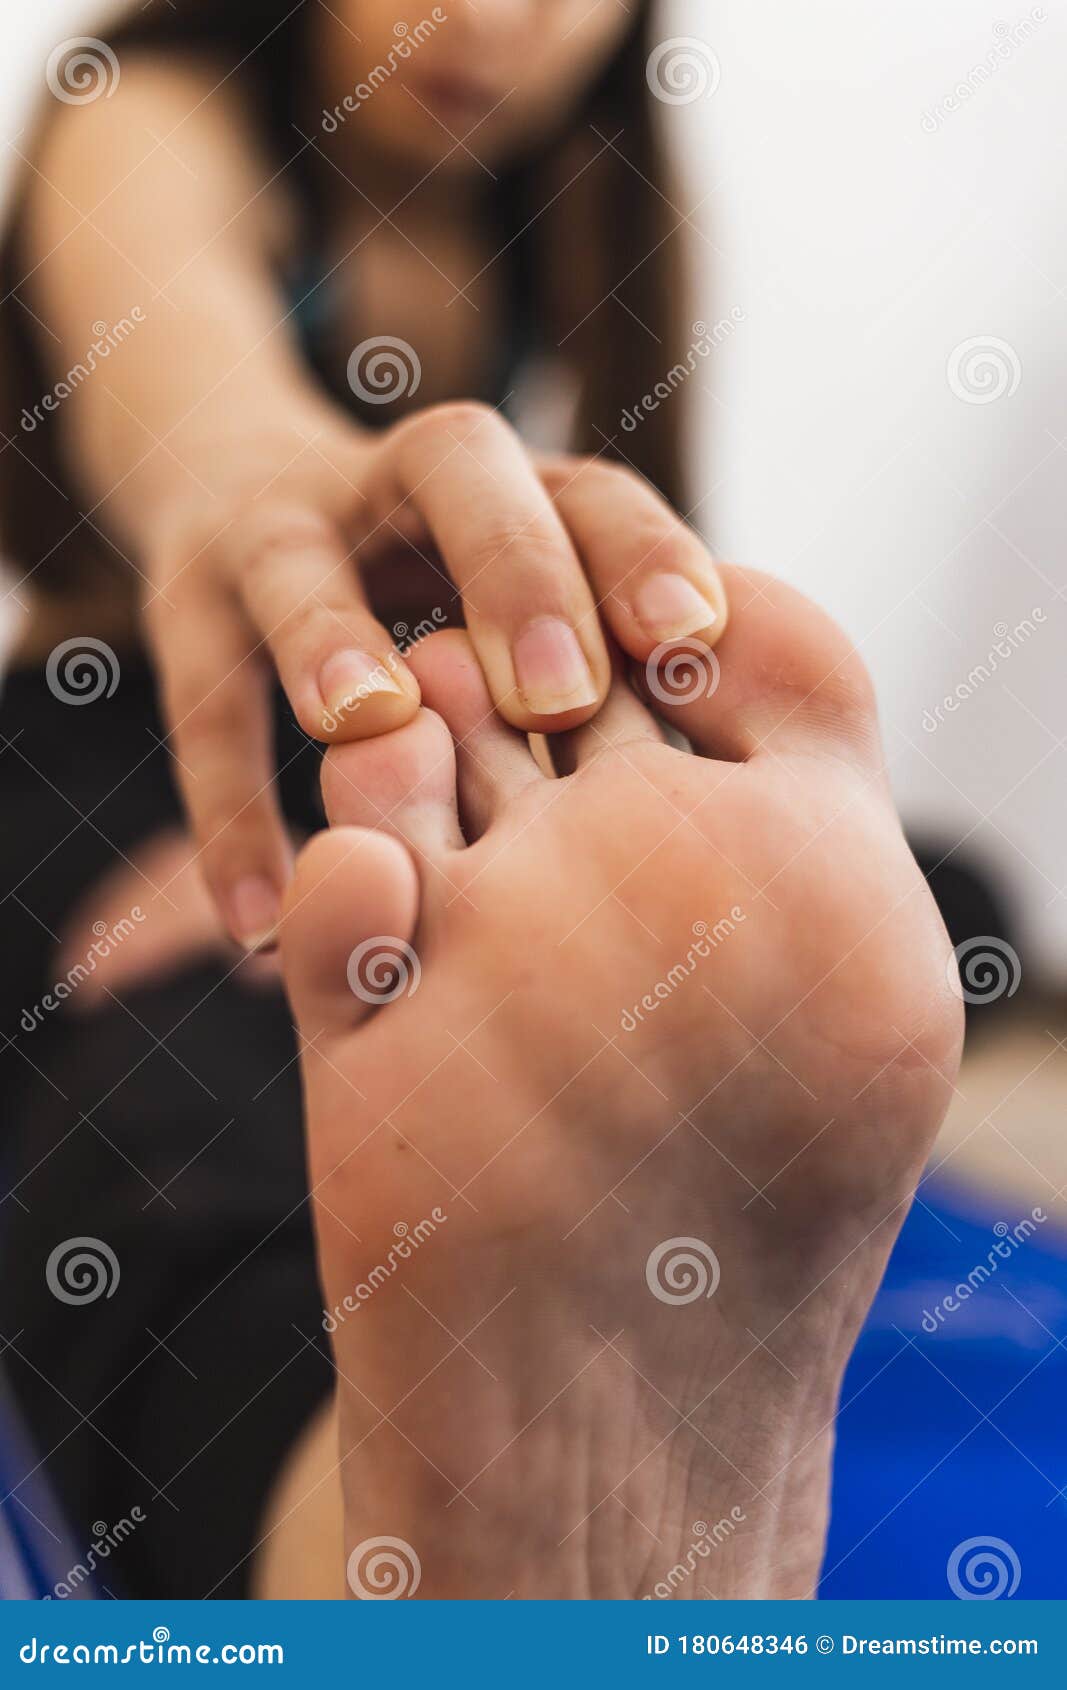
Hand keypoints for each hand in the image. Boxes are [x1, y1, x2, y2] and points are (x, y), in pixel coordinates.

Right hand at [144, 403, 727, 948]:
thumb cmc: (438, 595)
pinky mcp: (184, 597)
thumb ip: (611, 670)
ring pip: (299, 567)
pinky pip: (202, 704)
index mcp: (510, 490)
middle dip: (514, 574)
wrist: (235, 482)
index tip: (693, 643)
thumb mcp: (526, 601)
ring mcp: (279, 528)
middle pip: (459, 471)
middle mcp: (398, 488)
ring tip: (365, 729)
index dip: (642, 554)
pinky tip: (261, 925)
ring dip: (333, 641)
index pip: (588, 491)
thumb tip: (757, 807)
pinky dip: (229, 814)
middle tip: (559, 696)